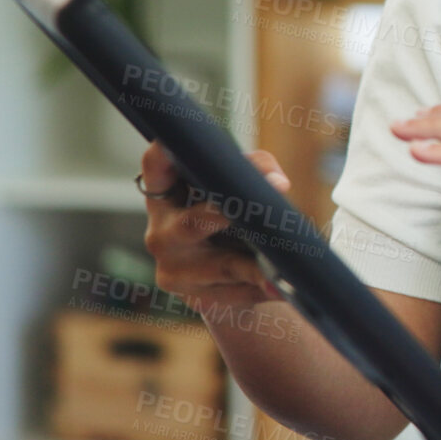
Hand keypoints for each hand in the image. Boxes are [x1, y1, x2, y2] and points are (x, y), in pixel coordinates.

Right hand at [139, 140, 290, 315]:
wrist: (224, 278)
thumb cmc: (231, 215)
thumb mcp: (239, 186)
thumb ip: (258, 168)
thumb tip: (278, 184)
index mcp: (166, 192)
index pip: (155, 165)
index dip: (166, 152)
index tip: (187, 144)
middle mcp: (160, 230)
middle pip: (193, 224)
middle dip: (228, 218)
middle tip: (258, 211)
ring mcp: (173, 267)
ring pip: (223, 265)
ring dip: (257, 265)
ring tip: (285, 264)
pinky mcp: (192, 296)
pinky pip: (235, 291)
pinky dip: (261, 287)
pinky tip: (280, 286)